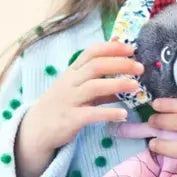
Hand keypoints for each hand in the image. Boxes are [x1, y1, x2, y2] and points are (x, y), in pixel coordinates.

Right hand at [14, 41, 142, 176]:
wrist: (37, 128)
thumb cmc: (63, 105)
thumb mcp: (78, 89)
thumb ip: (100, 79)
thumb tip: (126, 69)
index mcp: (72, 72)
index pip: (91, 52)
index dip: (111, 48)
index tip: (130, 48)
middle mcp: (70, 83)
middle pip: (95, 66)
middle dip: (119, 64)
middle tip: (140, 67)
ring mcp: (69, 100)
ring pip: (94, 87)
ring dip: (117, 84)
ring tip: (137, 86)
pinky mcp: (70, 119)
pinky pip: (91, 114)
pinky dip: (108, 113)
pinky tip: (123, 114)